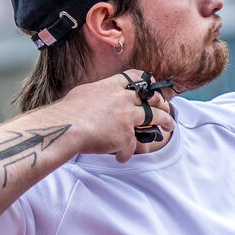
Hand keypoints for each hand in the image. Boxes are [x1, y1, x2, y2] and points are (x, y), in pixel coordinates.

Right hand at [56, 70, 174, 161]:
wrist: (64, 127)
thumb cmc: (66, 112)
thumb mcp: (82, 94)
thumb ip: (95, 95)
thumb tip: (95, 98)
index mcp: (111, 86)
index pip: (135, 78)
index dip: (147, 82)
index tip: (153, 87)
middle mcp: (123, 99)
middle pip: (152, 98)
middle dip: (163, 103)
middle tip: (167, 108)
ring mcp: (127, 117)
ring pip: (155, 117)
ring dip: (166, 122)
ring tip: (170, 128)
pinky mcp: (125, 135)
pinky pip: (132, 146)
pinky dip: (127, 153)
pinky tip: (121, 157)